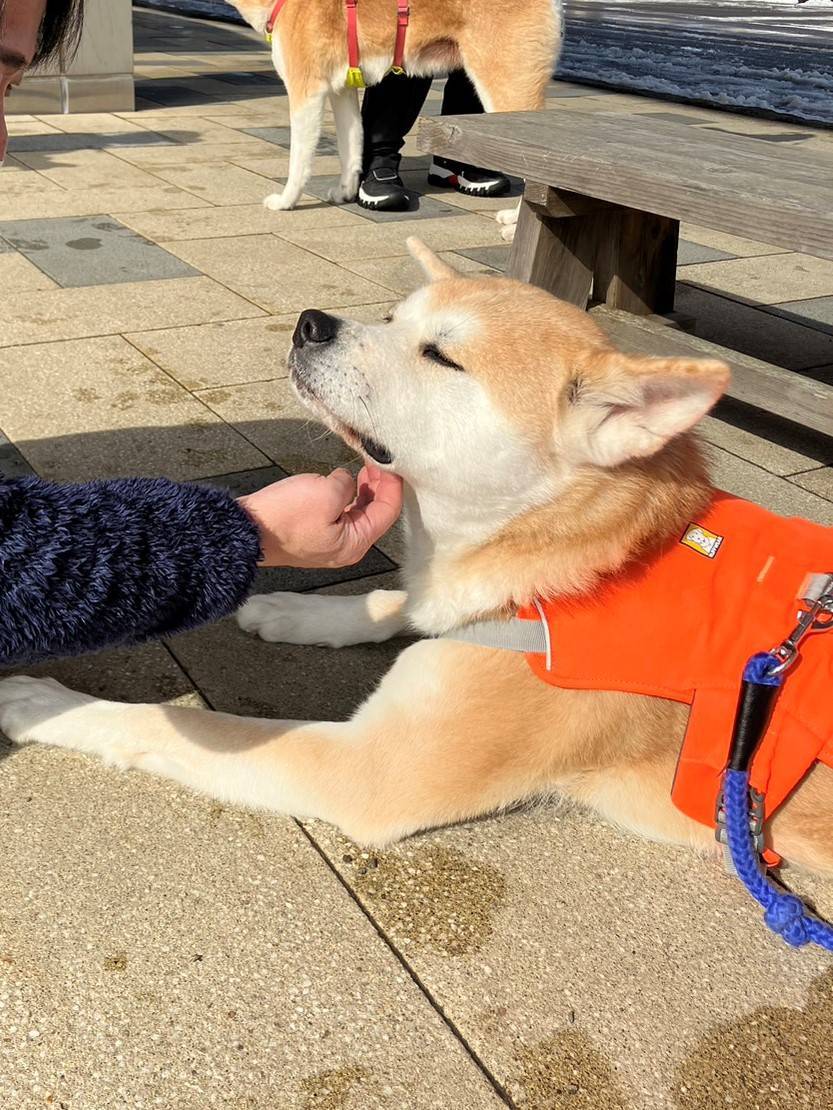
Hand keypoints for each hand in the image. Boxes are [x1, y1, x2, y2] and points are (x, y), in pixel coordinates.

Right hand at [238, 466, 402, 568]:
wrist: (247, 530)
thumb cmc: (285, 516)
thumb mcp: (326, 493)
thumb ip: (347, 485)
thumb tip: (347, 481)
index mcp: (355, 543)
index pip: (388, 512)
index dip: (392, 485)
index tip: (388, 463)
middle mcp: (347, 548)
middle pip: (376, 514)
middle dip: (379, 486)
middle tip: (376, 462)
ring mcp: (331, 542)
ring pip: (358, 513)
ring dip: (364, 490)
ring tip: (363, 469)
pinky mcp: (316, 534)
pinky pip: (340, 515)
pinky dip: (346, 497)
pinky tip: (341, 482)